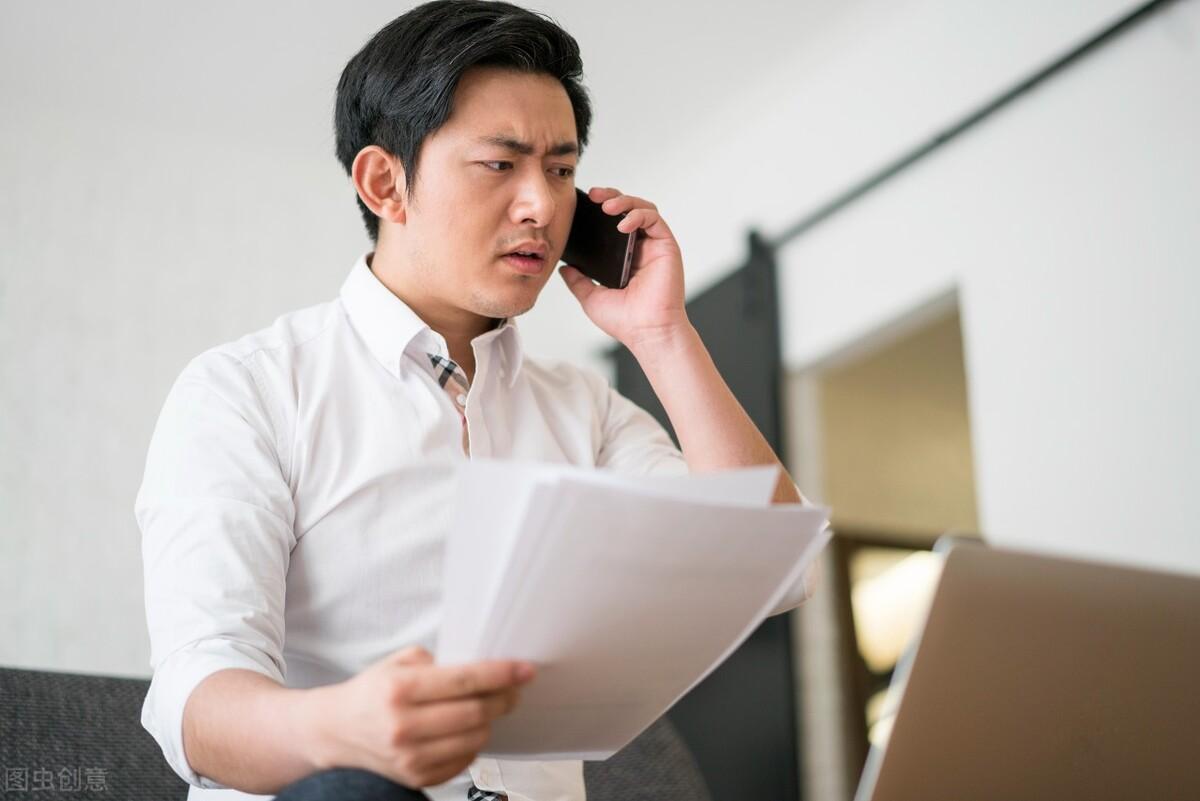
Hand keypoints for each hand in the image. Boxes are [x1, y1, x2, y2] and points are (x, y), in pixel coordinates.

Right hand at [305, 646, 534, 787]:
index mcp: (400, 690)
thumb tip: (482, 666)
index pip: (465, 680)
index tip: (524, 669)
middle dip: (504, 697)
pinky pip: (464, 760)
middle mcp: (404, 726)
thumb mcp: (398, 662)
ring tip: (488, 707)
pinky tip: (465, 729)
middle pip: (476, 712)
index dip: (501, 674)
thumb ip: (439, 661)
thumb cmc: (372, 692)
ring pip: (476, 739)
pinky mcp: (416, 778)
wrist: (335, 731)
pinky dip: (473, 743)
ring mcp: (410, 757)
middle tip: (514, 688)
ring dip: (490, 721)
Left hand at [559, 186, 691, 351]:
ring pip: (643, 209)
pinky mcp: (667, 246)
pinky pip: (654, 219)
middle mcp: (641, 249)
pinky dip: (638, 215)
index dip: (601, 210)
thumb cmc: (626, 321)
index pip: (613, 224)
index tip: (585, 204)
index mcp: (625, 258)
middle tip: (594, 195)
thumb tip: (564, 268)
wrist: (647, 332)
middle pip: (628, 210)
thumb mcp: (592, 297)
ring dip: (625, 201)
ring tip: (607, 206)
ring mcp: (654, 246)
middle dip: (612, 197)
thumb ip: (578, 280)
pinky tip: (623, 224)